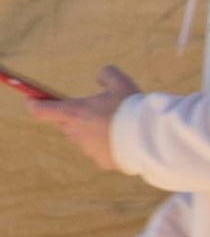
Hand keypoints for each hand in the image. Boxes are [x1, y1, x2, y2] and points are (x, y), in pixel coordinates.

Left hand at [14, 65, 139, 173]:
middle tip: (100, 112)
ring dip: (94, 132)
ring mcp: (88, 149)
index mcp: (74, 112)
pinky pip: (100, 152)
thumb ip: (106, 74)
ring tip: (118, 128)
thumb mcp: (121, 82)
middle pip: (67, 124)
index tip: (32, 100)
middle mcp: (76, 132)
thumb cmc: (132, 109)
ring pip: (84, 139)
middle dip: (78, 118)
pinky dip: (108, 147)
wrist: (150, 138)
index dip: (34, 104)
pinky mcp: (102, 162)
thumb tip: (99, 77)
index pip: (40, 110)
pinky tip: (125, 141)